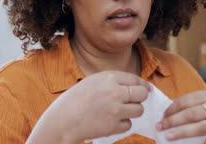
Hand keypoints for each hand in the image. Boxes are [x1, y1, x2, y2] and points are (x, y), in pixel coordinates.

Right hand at [28, 71, 150, 143]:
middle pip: (142, 94)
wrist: (62, 120)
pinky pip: (128, 124)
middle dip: (139, 98)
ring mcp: (115, 110)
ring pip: (139, 110)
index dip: (142, 85)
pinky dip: (122, 124)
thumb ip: (115, 81)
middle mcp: (115, 92)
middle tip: (131, 101)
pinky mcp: (113, 126)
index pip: (136, 79)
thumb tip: (140, 85)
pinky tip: (111, 121)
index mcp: (109, 78)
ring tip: (120, 112)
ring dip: (132, 111)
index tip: (144, 89)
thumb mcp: (94, 81)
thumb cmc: (76, 100)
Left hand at [156, 90, 205, 143]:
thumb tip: (166, 114)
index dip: (171, 108)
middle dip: (173, 120)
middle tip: (160, 126)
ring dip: (181, 132)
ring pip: (198, 127)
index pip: (185, 100)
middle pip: (190, 113)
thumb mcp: (205, 104)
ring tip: (168, 136)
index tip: (162, 116)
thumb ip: (190, 106)